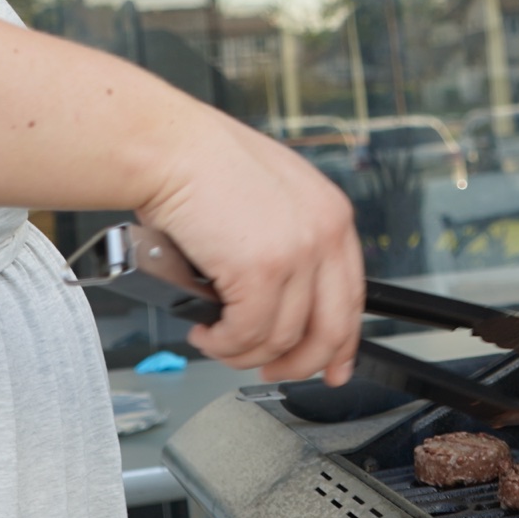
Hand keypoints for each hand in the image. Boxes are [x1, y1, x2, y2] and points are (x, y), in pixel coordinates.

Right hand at [134, 111, 363, 384]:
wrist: (166, 146)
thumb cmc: (200, 164)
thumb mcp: (269, 198)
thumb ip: (288, 243)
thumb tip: (281, 298)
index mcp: (331, 214)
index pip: (352, 297)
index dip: (341, 343)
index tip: (332, 366)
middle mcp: (324, 233)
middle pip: (331, 330)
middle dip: (298, 363)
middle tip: (268, 371)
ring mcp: (296, 252)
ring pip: (282, 339)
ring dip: (243, 352)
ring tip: (216, 339)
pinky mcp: (260, 270)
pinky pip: (247, 335)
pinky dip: (222, 344)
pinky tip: (205, 332)